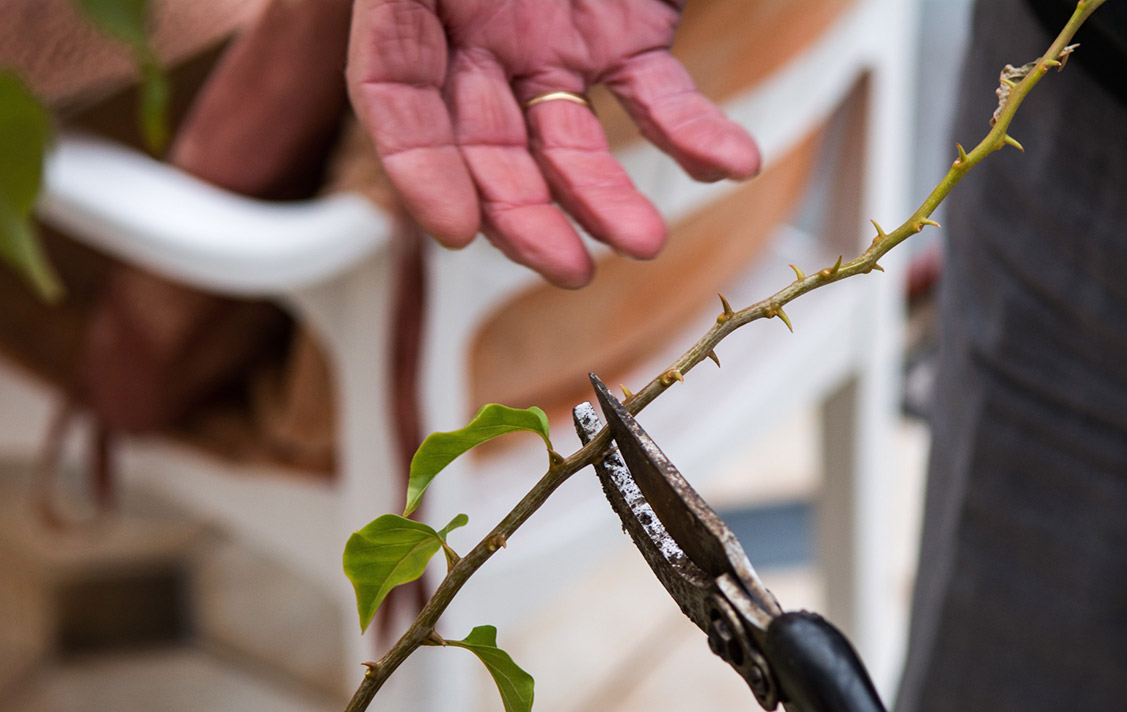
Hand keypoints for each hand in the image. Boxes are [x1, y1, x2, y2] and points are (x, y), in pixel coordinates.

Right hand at [347, 0, 760, 287]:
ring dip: (602, 195)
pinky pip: (657, 96)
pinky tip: (728, 161)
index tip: (453, 230)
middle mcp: (475, 34)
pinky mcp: (625, 36)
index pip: (397, 102)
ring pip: (567, 140)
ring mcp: (549, 42)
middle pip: (486, 143)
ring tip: (643, 241)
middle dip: (522, 209)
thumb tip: (427, 66)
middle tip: (564, 263)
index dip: (420, 168)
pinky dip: (693, 133)